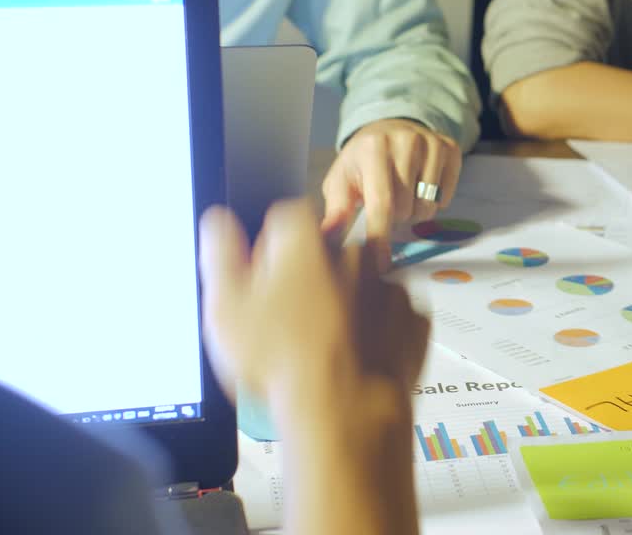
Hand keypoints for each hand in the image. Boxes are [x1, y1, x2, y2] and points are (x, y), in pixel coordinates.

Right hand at [197, 201, 429, 426]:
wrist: (343, 411)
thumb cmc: (281, 360)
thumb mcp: (225, 306)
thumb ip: (221, 252)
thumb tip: (219, 221)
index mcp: (306, 241)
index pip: (286, 219)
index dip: (271, 249)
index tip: (263, 281)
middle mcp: (354, 253)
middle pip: (326, 252)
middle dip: (310, 275)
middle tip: (290, 319)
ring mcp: (389, 286)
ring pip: (360, 283)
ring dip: (345, 301)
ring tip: (323, 344)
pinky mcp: (412, 319)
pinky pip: (389, 315)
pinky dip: (376, 329)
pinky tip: (354, 354)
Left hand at [320, 118, 462, 258]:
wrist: (389, 128)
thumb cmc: (362, 160)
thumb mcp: (341, 178)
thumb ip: (337, 208)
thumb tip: (329, 234)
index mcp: (373, 148)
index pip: (381, 203)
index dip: (380, 236)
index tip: (380, 263)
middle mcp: (406, 141)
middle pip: (406, 208)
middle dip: (395, 217)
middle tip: (387, 203)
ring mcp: (432, 143)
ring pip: (429, 206)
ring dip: (415, 211)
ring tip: (404, 195)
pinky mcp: (451, 148)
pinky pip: (446, 196)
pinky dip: (434, 201)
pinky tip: (421, 186)